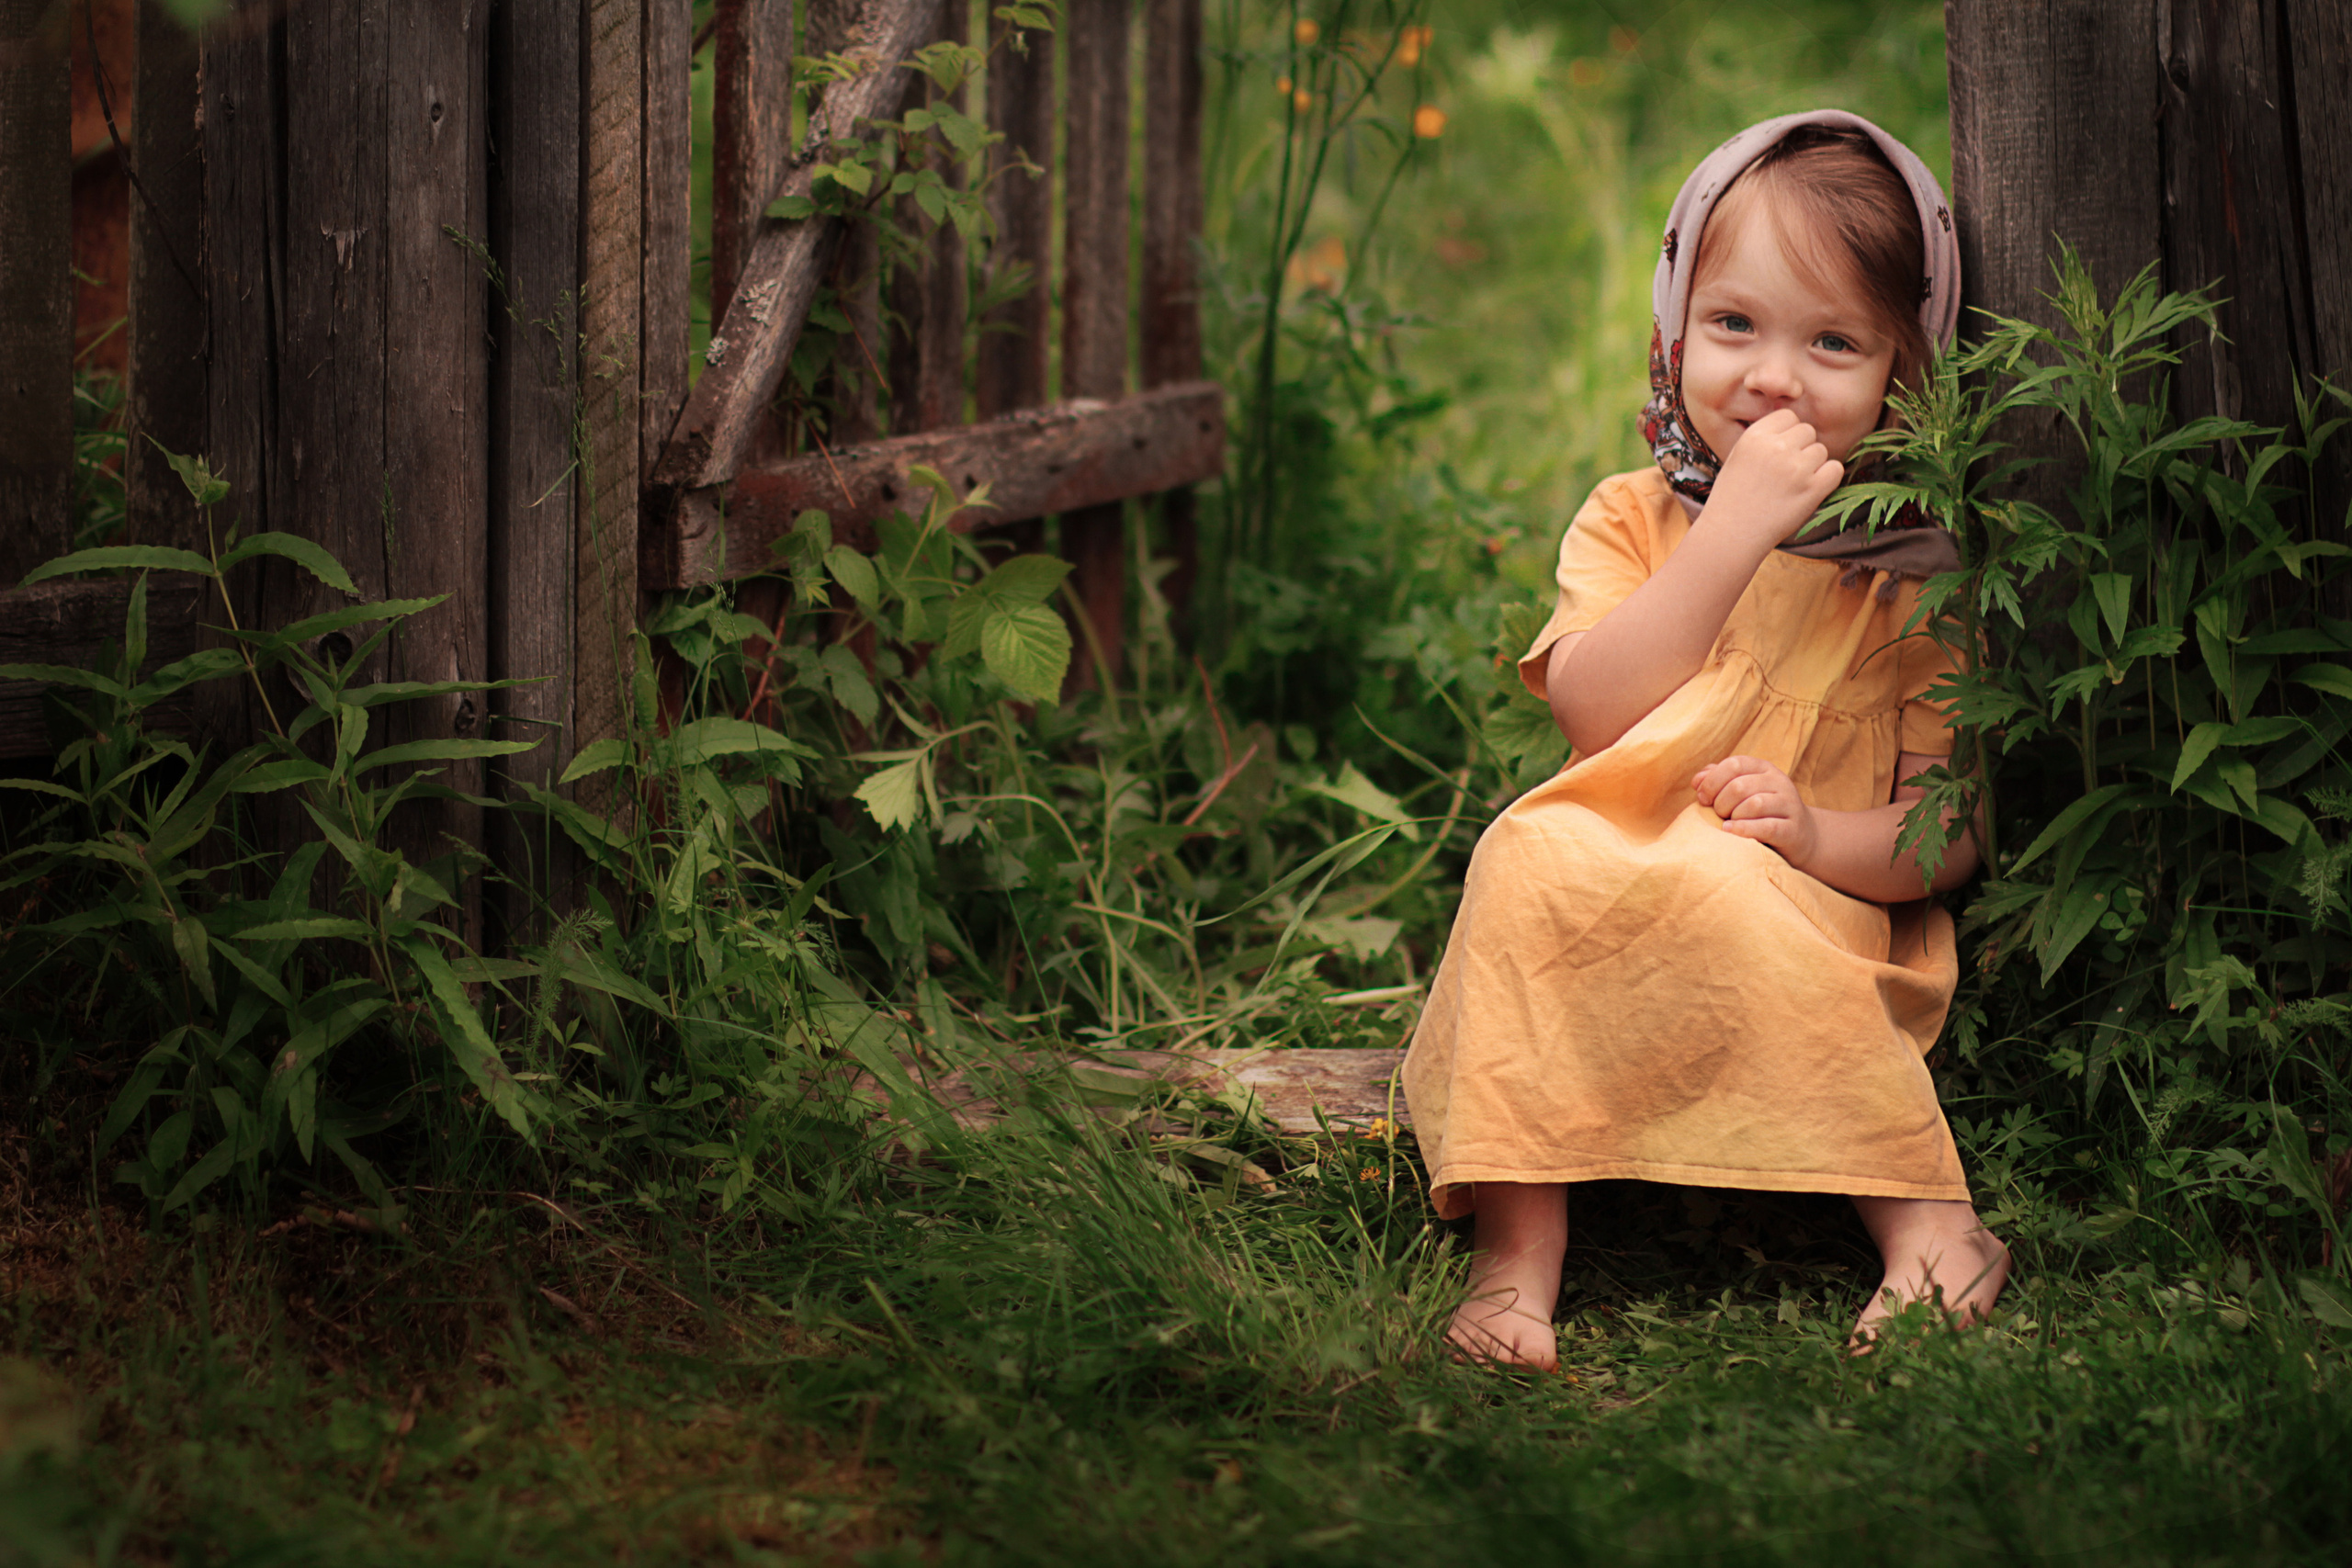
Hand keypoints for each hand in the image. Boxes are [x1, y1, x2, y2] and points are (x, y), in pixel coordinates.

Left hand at [1693, 754, 1817, 865]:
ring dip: (1734, 816)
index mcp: (1764, 768)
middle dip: (1720, 802)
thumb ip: (1717, 780)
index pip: (1734, 764)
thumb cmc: (1760, 812)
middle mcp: (1779, 782)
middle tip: (1718, 814)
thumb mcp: (1741, 791)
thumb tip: (1697, 781)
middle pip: (1740, 786)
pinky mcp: (1792, 829)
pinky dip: (1744, 829)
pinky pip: (1767, 827)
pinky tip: (1731, 831)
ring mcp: (1789, 805)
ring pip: (1754, 804)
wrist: (1799, 836)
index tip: (1703, 798)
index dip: (1712, 781)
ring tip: (1728, 823)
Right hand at [1708, 409, 1843, 543]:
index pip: (1789, 416)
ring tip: (1792, 485)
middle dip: (1801, 448)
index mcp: (1755, 436)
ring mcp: (1796, 468)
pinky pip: (1835, 469)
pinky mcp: (1812, 489)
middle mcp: (1776, 447)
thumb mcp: (1738, 456)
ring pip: (1821, 451)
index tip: (1779, 452)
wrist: (1730, 533)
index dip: (1787, 434)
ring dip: (1812, 465)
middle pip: (1808, 431)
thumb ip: (1764, 437)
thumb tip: (1793, 424)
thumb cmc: (1733, 497)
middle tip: (1786, 472)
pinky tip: (1810, 489)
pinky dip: (1827, 478)